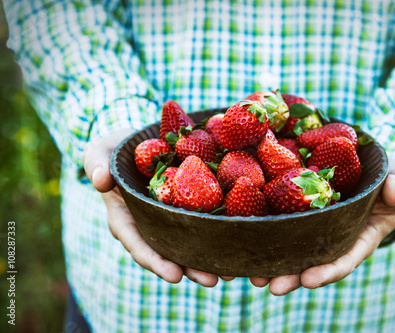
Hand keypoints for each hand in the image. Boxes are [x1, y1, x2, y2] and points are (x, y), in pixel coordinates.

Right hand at [83, 129, 232, 285]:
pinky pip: (201, 221)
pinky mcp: (186, 205)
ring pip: (189, 243)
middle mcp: (149, 224)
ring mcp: (169, 217)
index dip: (156, 262)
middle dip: (190, 268)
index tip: (175, 275)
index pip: (139, 245)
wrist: (134, 142)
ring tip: (231, 270)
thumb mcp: (99, 152)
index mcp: (126, 219)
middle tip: (212, 280)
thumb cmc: (112, 150)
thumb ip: (96, 165)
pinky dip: (217, 231)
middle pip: (169, 253)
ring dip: (209, 258)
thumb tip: (100, 181)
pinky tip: (237, 238)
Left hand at [250, 156, 394, 294]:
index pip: (344, 258)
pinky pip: (282, 219)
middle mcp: (334, 235)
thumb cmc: (392, 178)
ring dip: (273, 262)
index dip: (328, 271)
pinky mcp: (300, 206)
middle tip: (271, 286)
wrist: (371, 165)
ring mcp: (315, 223)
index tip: (309, 280)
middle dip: (291, 276)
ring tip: (252, 275)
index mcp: (360, 236)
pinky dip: (266, 230)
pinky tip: (247, 236)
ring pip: (292, 247)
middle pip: (312, 261)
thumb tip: (393, 191)